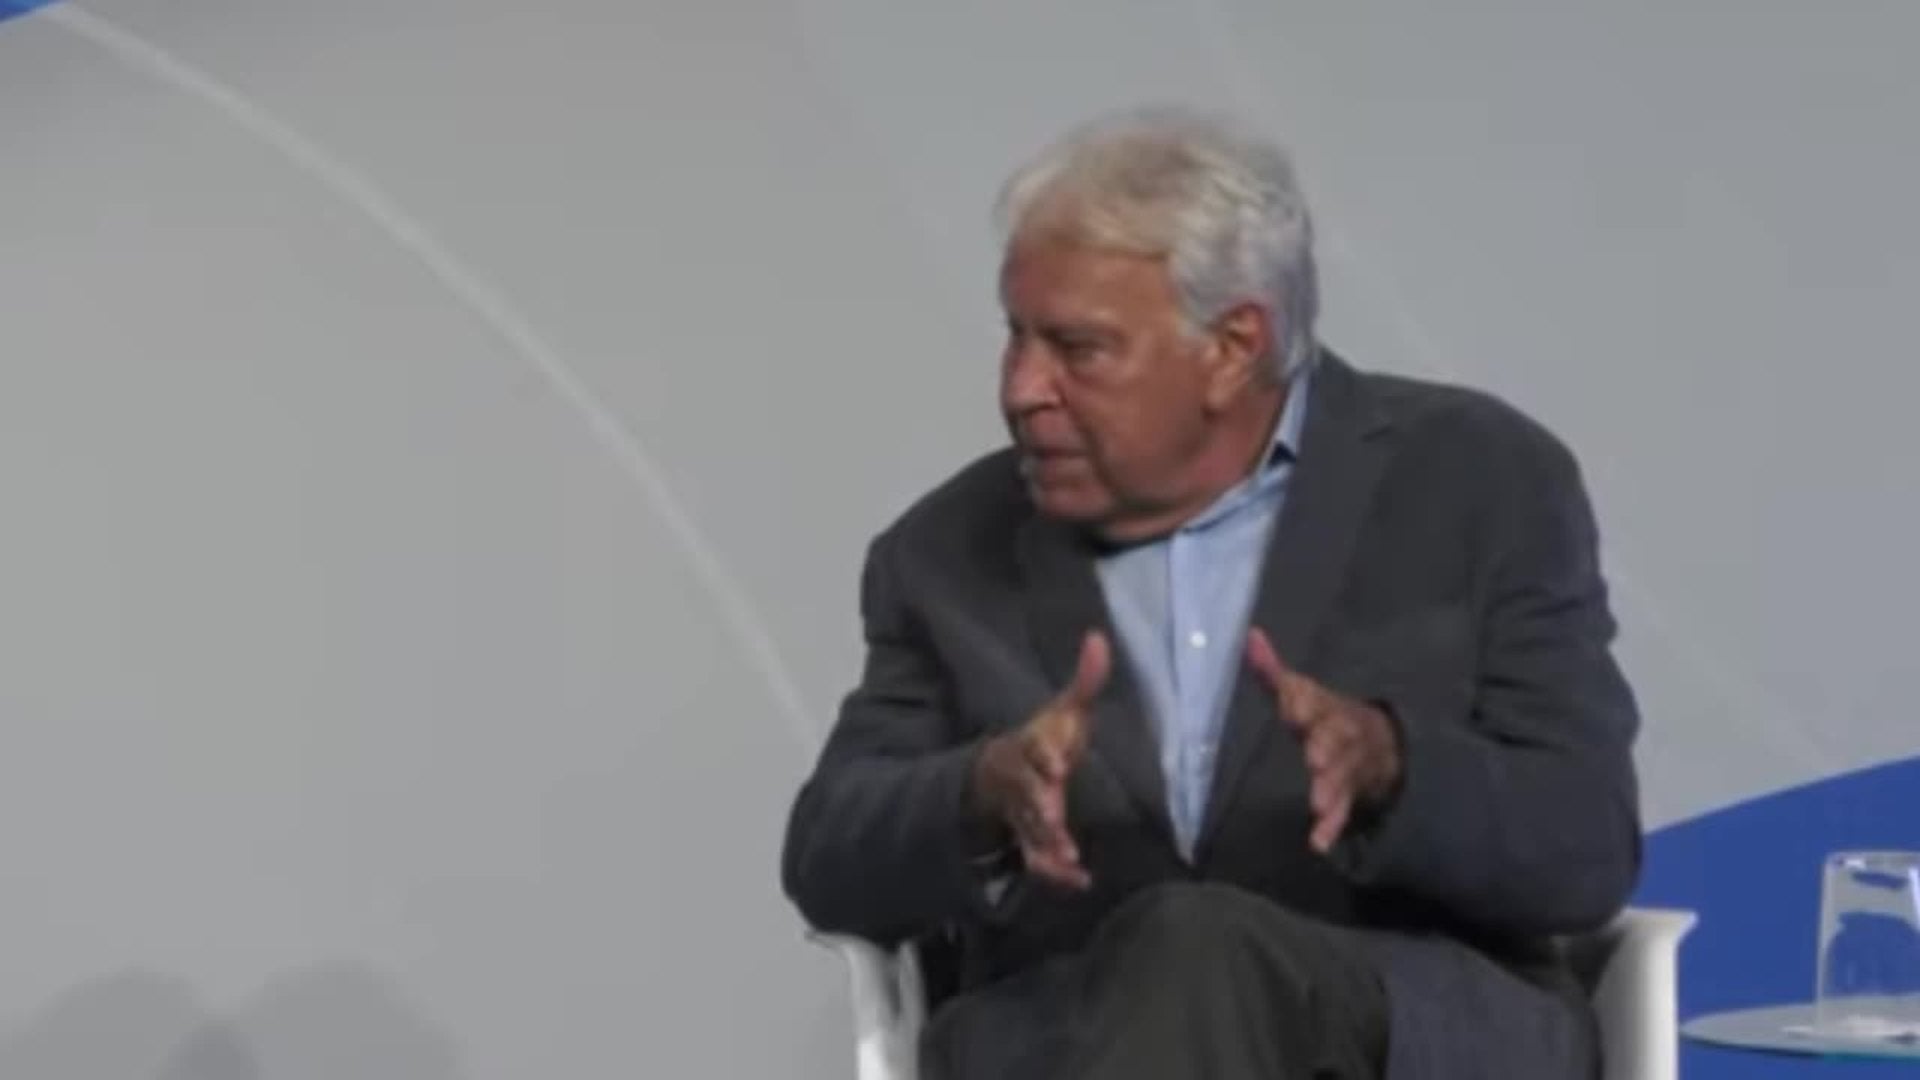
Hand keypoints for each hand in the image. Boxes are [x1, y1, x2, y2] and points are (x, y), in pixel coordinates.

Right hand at [970, 630, 1110, 889]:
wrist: (1001, 777)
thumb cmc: (1044, 742)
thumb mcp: (1063, 712)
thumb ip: (1084, 682)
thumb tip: (1098, 636)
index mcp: (1028, 748)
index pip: (1031, 750)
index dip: (1043, 756)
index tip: (1058, 764)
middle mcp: (1021, 784)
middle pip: (1025, 796)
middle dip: (1038, 806)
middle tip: (1052, 816)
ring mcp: (1020, 817)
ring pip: (1027, 833)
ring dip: (1045, 845)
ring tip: (1068, 858)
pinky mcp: (1028, 843)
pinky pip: (1035, 862)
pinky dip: (1055, 875)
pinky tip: (1080, 881)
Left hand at [1246, 628, 1401, 853]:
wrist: (1381, 742)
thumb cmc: (1323, 715)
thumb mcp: (1301, 691)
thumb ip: (1271, 670)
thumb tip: (1249, 635)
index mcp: (1323, 706)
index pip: (1313, 699)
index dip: (1303, 701)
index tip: (1291, 703)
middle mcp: (1339, 734)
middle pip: (1335, 740)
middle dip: (1326, 748)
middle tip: (1315, 760)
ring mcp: (1348, 767)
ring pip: (1342, 777)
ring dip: (1330, 790)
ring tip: (1317, 805)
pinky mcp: (1350, 796)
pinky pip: (1344, 813)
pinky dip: (1332, 828)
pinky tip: (1318, 843)